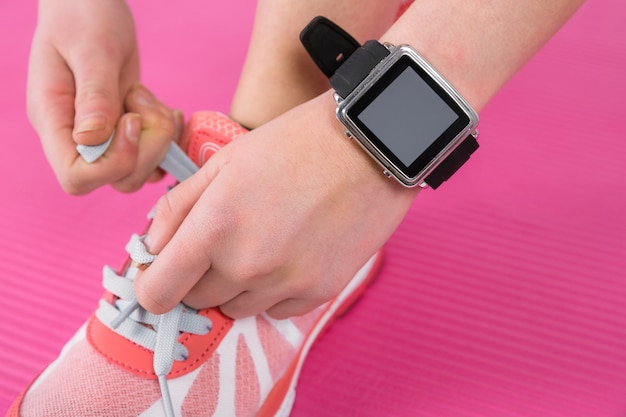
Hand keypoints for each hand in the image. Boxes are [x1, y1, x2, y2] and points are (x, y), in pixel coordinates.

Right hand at [27, 0, 176, 193]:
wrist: (89, 5)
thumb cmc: (84, 17)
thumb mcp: (92, 49)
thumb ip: (94, 94)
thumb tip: (92, 139)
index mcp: (54, 120)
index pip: (76, 176)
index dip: (112, 163)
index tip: (131, 120)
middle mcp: (75, 136)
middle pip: (115, 179)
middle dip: (146, 149)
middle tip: (146, 105)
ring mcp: (101, 137)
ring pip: (138, 171)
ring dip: (158, 140)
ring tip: (149, 100)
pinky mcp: (125, 132)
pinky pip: (152, 156)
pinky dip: (167, 139)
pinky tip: (165, 110)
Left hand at [134, 94, 418, 318]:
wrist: (368, 146)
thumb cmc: (293, 145)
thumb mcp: (223, 163)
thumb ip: (176, 208)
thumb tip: (151, 248)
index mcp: (214, 229)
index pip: (157, 293)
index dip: (152, 284)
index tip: (163, 271)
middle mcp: (247, 266)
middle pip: (197, 301)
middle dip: (198, 277)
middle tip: (221, 241)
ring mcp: (286, 283)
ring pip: (237, 308)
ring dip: (237, 284)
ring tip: (262, 242)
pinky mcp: (319, 291)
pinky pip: (277, 309)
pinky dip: (274, 290)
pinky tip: (289, 253)